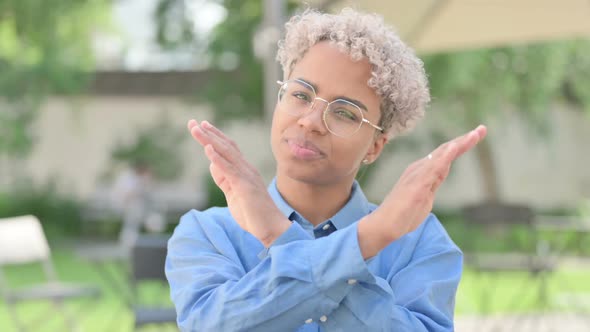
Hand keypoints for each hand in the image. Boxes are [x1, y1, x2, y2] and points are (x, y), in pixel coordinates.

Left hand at [188, 119, 289, 245]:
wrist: (272, 229)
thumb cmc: (254, 214)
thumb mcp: (233, 194)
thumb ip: (223, 179)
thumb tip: (212, 164)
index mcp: (244, 171)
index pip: (228, 148)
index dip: (215, 136)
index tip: (201, 126)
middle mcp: (246, 169)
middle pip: (225, 146)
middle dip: (208, 133)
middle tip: (192, 123)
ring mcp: (247, 176)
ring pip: (226, 153)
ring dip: (210, 140)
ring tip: (196, 129)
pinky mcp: (245, 187)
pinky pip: (230, 170)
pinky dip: (218, 158)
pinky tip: (208, 149)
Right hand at [358, 125, 486, 257]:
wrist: (384, 225)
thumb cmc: (402, 215)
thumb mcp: (424, 198)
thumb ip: (431, 185)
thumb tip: (438, 178)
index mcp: (422, 172)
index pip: (444, 156)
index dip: (460, 145)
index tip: (476, 136)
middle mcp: (419, 168)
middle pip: (445, 150)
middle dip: (465, 140)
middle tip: (482, 129)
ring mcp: (418, 175)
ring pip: (442, 155)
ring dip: (459, 143)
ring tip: (475, 134)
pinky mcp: (418, 184)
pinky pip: (434, 167)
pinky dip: (445, 156)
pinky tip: (455, 147)